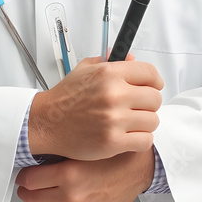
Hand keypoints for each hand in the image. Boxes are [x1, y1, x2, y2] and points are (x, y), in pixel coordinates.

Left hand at [15, 149, 154, 201]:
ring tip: (36, 196)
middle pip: (32, 198)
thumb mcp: (80, 149)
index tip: (23, 174)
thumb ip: (56, 157)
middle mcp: (72, 198)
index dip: (23, 176)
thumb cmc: (111, 156)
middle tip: (27, 186)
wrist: (136, 169)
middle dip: (26, 191)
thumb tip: (31, 161)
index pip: (28, 181)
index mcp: (68, 175)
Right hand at [28, 55, 162, 160]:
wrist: (47, 123)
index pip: (150, 74)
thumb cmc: (66, 98)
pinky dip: (140, 140)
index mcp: (109, 74)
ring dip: (144, 123)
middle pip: (155, 99)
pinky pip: (145, 140)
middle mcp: (114, 94)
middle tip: (137, 108)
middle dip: (148, 104)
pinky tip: (128, 136)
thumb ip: (109, 62)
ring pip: (152, 121)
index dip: (154, 82)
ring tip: (130, 123)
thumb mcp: (84, 69)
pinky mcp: (113, 142)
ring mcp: (114, 120)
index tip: (151, 87)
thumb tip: (132, 59)